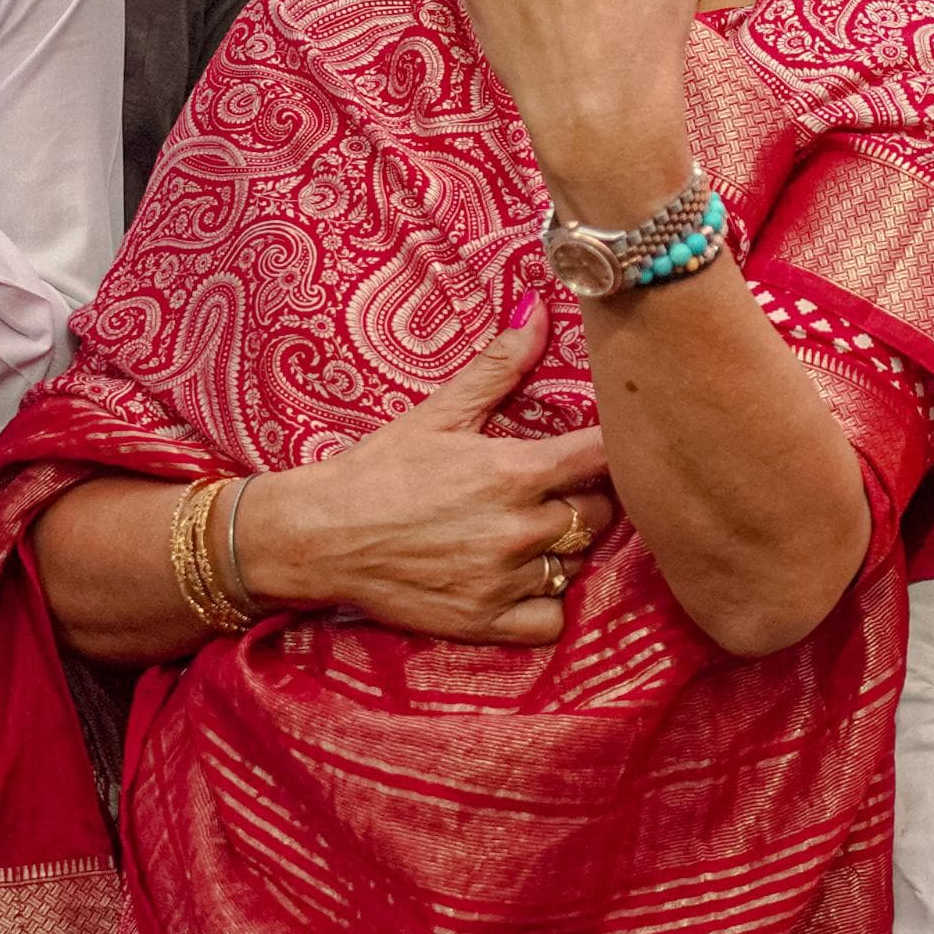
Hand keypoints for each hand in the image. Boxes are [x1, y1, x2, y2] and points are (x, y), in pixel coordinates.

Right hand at [243, 304, 614, 645]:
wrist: (319, 535)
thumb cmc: (379, 469)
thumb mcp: (439, 413)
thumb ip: (498, 366)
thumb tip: (536, 311)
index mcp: (514, 471)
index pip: (604, 456)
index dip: (613, 448)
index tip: (602, 446)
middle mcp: (518, 529)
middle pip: (599, 513)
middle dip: (585, 497)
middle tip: (554, 489)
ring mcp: (504, 581)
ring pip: (576, 564)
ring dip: (564, 548)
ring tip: (530, 531)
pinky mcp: (486, 623)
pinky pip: (552, 620)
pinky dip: (546, 604)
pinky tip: (523, 581)